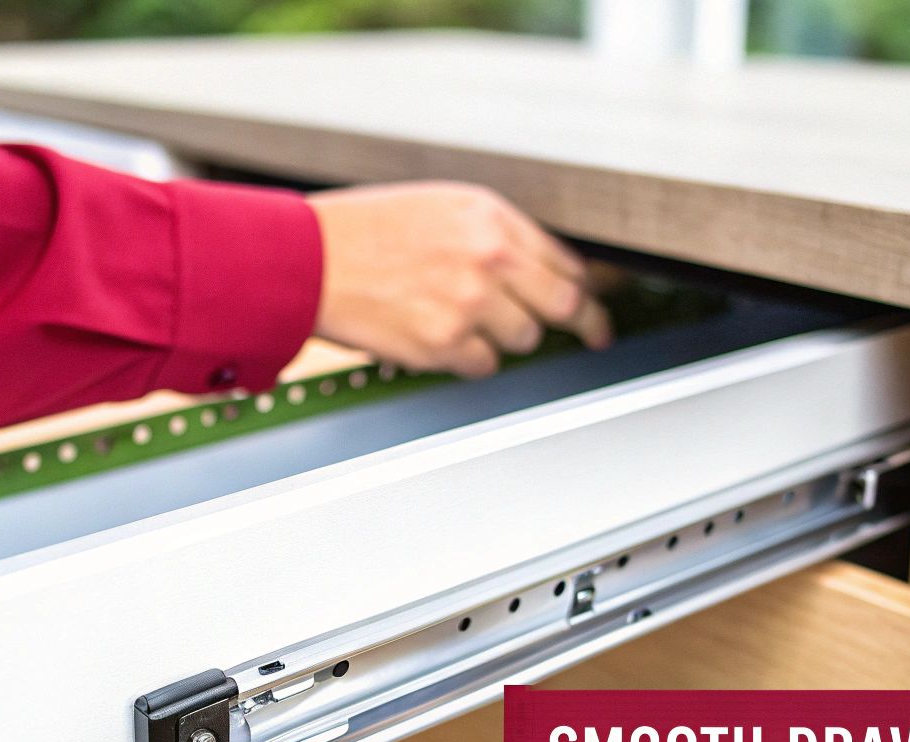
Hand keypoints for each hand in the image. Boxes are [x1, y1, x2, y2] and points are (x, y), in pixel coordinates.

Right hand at [307, 183, 610, 377]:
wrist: (309, 260)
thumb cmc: (364, 232)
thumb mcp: (441, 208)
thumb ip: (497, 236)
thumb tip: (550, 270)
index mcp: (490, 218)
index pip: (565, 259)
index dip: (590, 284)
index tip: (599, 300)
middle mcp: (487, 258)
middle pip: (566, 304)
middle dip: (585, 323)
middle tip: (595, 334)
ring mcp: (469, 303)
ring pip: (524, 338)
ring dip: (503, 336)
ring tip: (461, 317)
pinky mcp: (445, 343)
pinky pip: (483, 365)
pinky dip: (467, 358)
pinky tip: (436, 334)